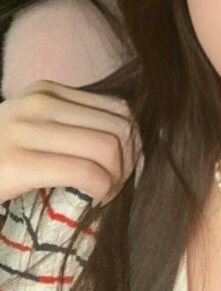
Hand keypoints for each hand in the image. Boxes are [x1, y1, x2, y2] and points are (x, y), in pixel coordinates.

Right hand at [0, 80, 139, 206]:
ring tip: (106, 193)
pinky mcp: (17, 163)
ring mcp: (24, 130)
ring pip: (108, 147)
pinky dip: (103, 189)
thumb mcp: (33, 130)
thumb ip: (70, 126)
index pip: (118, 108)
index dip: (132, 140)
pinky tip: (95, 199)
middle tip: (117, 184)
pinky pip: (87, 172)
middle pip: (119, 127)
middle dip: (130, 160)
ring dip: (118, 177)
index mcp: (44, 91)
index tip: (122, 165)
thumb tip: (129, 138)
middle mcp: (37, 103)